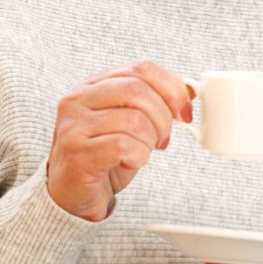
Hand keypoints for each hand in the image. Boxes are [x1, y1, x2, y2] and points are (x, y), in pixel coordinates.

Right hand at [45, 61, 192, 222]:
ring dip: (150, 140)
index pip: (140, 68)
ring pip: (134, 119)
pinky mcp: (77, 153)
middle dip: (162, 117)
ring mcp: (74, 125)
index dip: (171, 88)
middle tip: (162, 138)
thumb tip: (189, 90)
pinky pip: (123, 146)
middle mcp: (78, 100)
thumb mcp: (131, 124)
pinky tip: (130, 162)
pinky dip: (138, 156)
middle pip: (137, 90)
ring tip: (141, 152)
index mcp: (92, 85)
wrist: (73, 195)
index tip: (185, 112)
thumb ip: (153, 103)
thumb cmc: (104, 157)